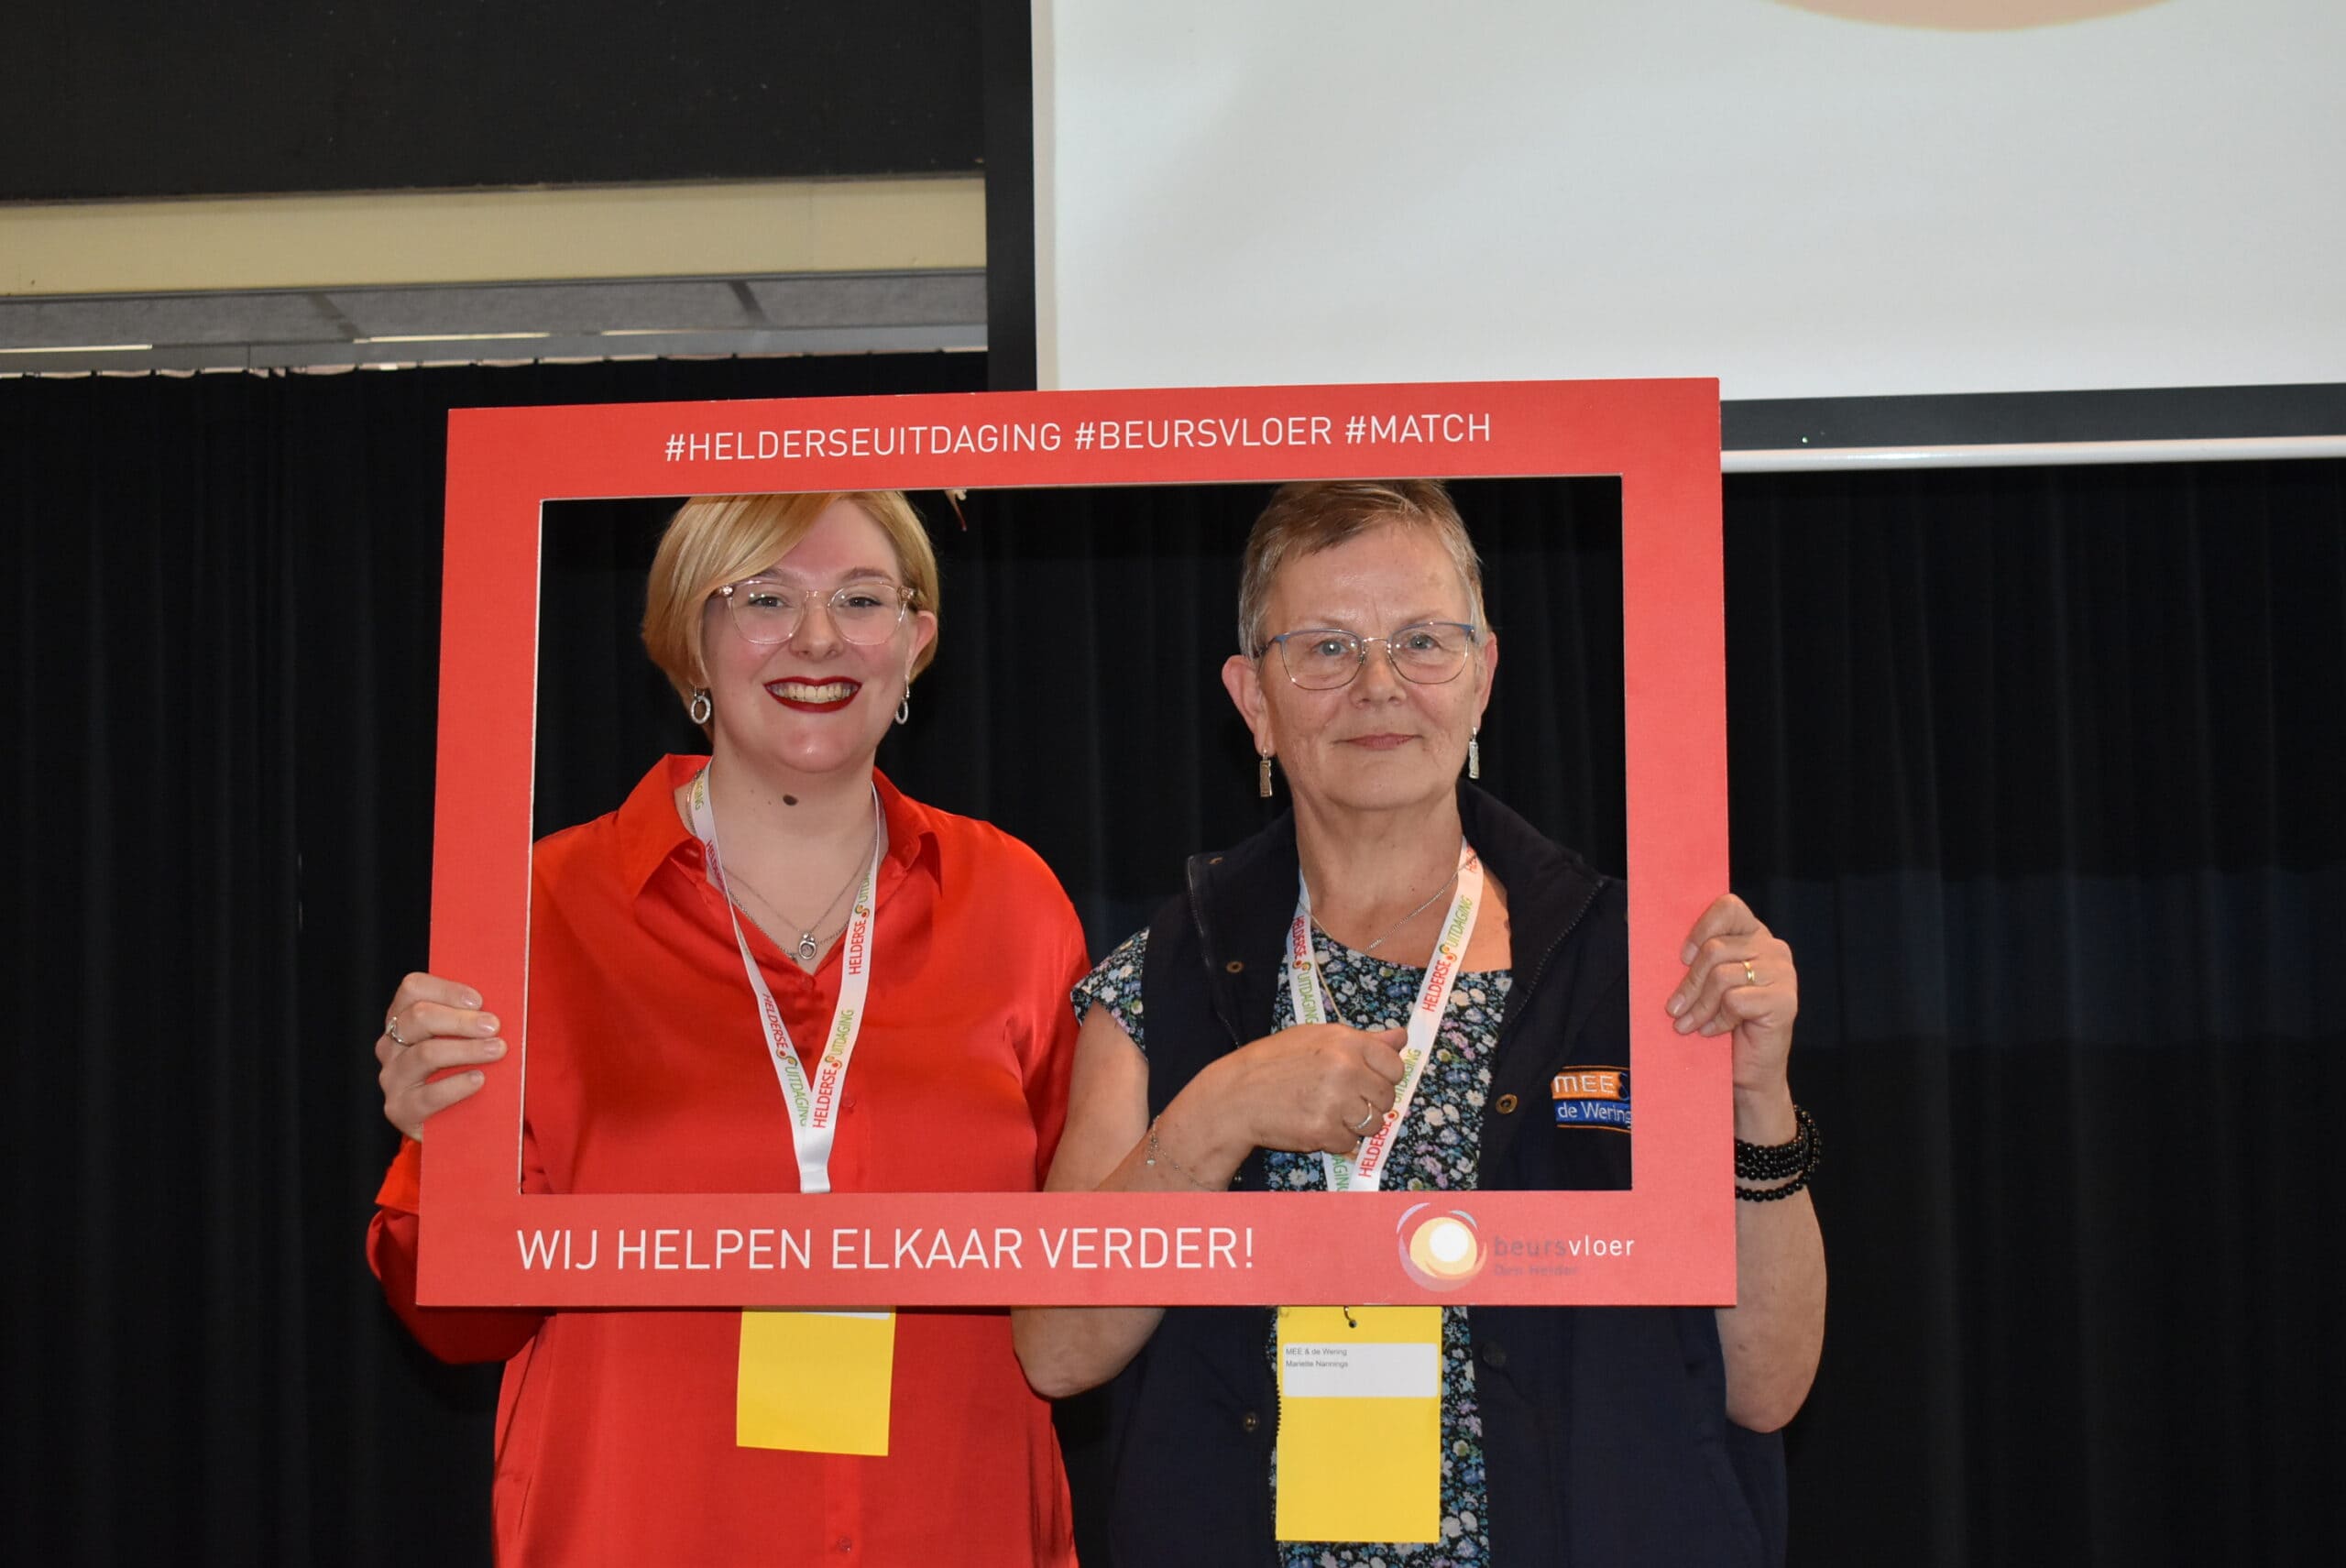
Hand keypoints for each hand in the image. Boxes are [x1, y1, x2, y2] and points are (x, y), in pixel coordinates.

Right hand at [375, 972, 503, 1140]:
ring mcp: (392, 1078)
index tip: (479, 1000)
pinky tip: (479, 1080)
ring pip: (425, 1054)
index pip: (412, 989)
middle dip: (461, 1020)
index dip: (445, 989)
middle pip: (418, 1018)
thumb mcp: (467, 1039)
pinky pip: (426, 1096)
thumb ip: (474, 1019)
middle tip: (494, 1026)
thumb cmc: (468, 1068)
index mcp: (404, 1018)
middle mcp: (391, 1046)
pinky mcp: (400, 1110)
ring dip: (466, 1049)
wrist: (459, 1123)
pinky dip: (456, 1085)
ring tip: (497, 1050)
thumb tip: (502, 1001)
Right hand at [1190, 1024, 1408, 1157]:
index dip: (1383, 1076)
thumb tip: (1401, 1037)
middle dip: (1368, 1103)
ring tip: (1326, 1112)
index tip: (1367, 1081)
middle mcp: (1346, 1069)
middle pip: (1386, 1097)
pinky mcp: (1325, 1131)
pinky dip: (1336, 1140)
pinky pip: (1350, 1143)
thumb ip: (1362, 1040)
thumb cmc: (1273, 1064)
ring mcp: (1336, 1101)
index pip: (1393, 1064)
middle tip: (1340, 1100)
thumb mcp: (1315, 1038)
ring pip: (1373, 1123)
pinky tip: (1314, 1125)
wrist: (1236, 1097)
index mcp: (1345, 1042)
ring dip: (1355, 1124)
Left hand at [1666, 895, 1798, 1106]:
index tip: (1682, 958)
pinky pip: (1735, 1001)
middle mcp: (1773, 948)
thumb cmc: (1722, 1023)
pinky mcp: (1785, 1001)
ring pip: (1722, 976)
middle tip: (1674, 1009)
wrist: (1749, 1071)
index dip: (1700, 928)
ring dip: (1699, 1006)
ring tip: (1689, 1024)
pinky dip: (1718, 1020)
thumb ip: (1691, 957)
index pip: (1728, 907)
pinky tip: (1713, 1031)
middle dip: (1689, 983)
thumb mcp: (1704, 983)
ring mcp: (1783, 974)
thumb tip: (1633, 921)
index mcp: (1753, 935)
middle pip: (1715, 949)